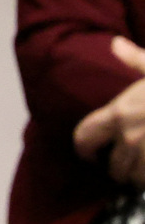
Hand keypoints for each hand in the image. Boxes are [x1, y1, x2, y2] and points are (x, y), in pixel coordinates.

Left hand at [73, 37, 144, 186]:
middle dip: (117, 167)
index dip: (84, 148)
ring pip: (133, 179)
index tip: (90, 154)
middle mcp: (129, 138)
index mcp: (119, 113)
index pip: (84, 137)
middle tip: (126, 165)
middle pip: (111, 166)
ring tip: (144, 172)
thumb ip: (135, 59)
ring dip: (138, 178)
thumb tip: (115, 43)